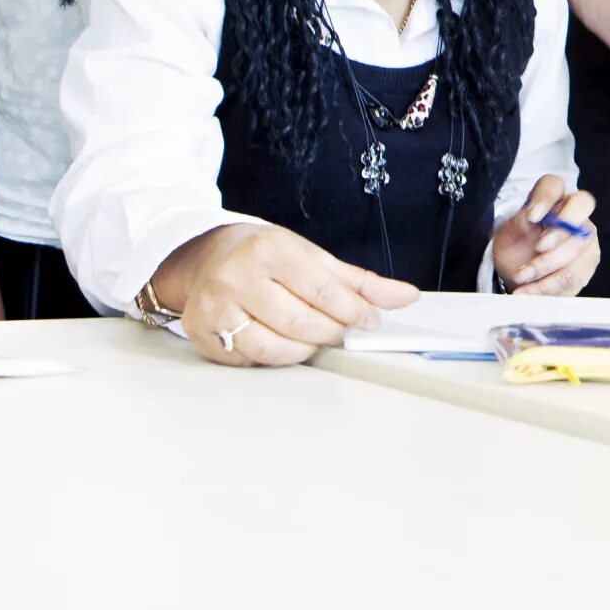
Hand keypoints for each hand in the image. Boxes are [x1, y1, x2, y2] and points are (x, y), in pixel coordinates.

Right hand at [160, 222, 417, 367]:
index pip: (321, 291)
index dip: (352, 311)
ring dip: (304, 350)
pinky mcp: (203, 333)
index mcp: (269, 250)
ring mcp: (215, 307)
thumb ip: (359, 282)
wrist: (209, 257)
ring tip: (312, 338)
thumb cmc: (266, 257)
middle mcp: (237, 277)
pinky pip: (250, 359)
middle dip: (330, 332)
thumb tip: (406, 296)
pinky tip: (282, 342)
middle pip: (300, 323)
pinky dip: (275, 357)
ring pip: (274, 347)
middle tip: (340, 331)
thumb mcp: (313, 257)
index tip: (369, 320)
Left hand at [491, 174, 600, 296]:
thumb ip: (517, 224)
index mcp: (549, 198)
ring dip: (548, 264)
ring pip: (579, 246)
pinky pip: (574, 274)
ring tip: (522, 276)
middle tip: (539, 247)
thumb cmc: (515, 248)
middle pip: (581, 208)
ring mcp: (585, 237)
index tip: (532, 216)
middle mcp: (573, 213)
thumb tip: (529, 218)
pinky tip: (528, 290)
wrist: (520, 274)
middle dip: (561, 230)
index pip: (554, 185)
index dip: (546, 197)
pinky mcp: (587, 263)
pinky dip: (548, 285)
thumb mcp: (506, 236)